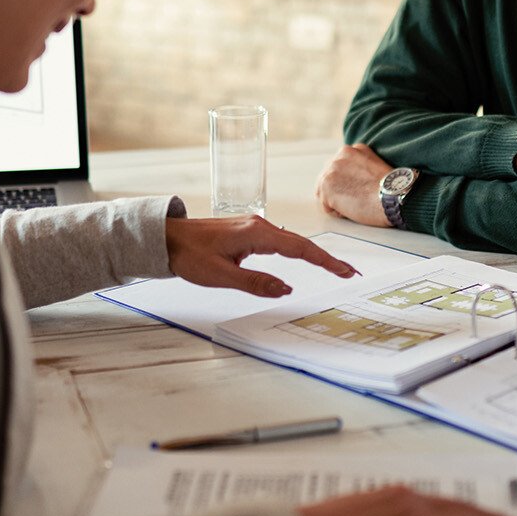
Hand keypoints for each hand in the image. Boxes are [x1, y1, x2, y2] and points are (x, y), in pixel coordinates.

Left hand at [164, 216, 356, 297]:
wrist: (167, 238)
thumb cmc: (189, 255)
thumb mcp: (220, 275)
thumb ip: (255, 283)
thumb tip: (286, 289)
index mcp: (256, 234)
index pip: (300, 248)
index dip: (325, 261)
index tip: (345, 272)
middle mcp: (260, 226)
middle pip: (302, 243)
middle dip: (327, 258)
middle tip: (349, 273)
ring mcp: (255, 228)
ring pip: (292, 242)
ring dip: (314, 255)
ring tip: (334, 268)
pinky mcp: (249, 233)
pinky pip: (281, 242)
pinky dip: (298, 251)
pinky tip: (303, 258)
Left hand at [314, 143, 392, 227]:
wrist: (393, 196)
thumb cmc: (389, 189)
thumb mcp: (373, 166)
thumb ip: (358, 167)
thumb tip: (350, 180)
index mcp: (350, 151)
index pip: (338, 170)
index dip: (348, 184)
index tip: (359, 190)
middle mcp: (338, 157)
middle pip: (329, 180)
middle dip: (339, 192)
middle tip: (358, 200)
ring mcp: (331, 170)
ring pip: (326, 193)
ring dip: (339, 202)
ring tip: (357, 204)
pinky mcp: (326, 186)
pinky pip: (326, 206)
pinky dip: (338, 212)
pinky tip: (353, 209)